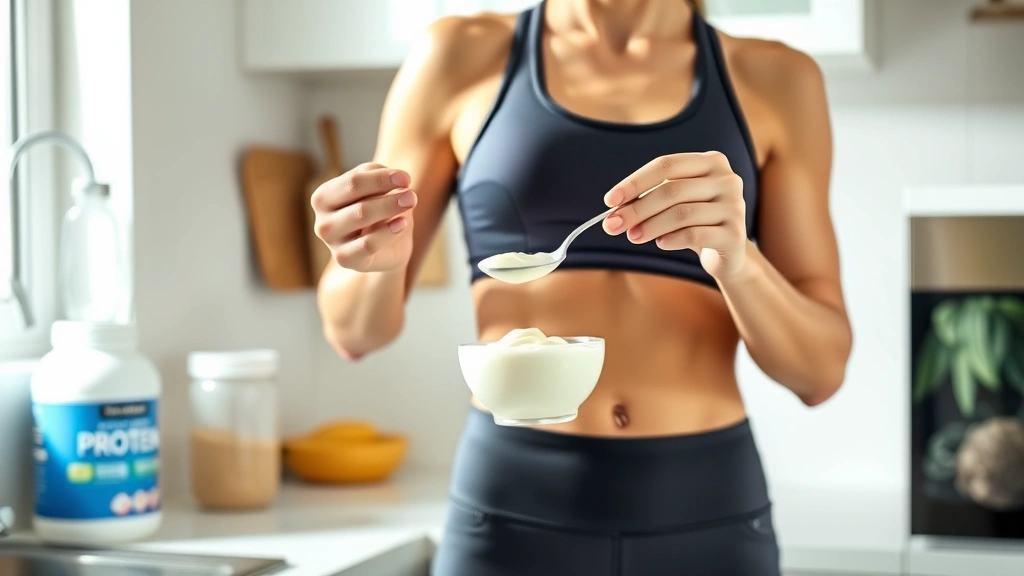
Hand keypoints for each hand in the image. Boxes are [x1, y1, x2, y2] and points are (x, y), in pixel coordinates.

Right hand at [311, 162, 417, 272]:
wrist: (388, 250)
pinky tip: (402, 224)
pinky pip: (368, 244)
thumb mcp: (379, 189)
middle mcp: (322, 219)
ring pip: (360, 215)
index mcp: (324, 197)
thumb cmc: (380, 213)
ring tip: (411, 201)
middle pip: (354, 193)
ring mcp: (331, 241)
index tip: (405, 178)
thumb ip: (379, 177)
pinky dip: (387, 232)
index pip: (352, 181)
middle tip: (411, 193)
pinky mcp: (344, 260)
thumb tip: (394, 178)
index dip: (380, 177)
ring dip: (389, 206)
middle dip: (384, 189)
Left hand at [601, 151, 747, 281]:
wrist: (728, 251)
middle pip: (671, 190)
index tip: (609, 200)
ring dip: (650, 226)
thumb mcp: (673, 204)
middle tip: (613, 225)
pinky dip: (671, 239)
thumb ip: (649, 200)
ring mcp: (735, 206)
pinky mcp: (735, 234)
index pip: (666, 165)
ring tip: (633, 236)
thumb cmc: (694, 220)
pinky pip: (694, 234)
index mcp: (711, 161)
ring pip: (681, 213)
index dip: (635, 182)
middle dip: (637, 209)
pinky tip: (660, 243)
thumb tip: (615, 210)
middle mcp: (727, 179)